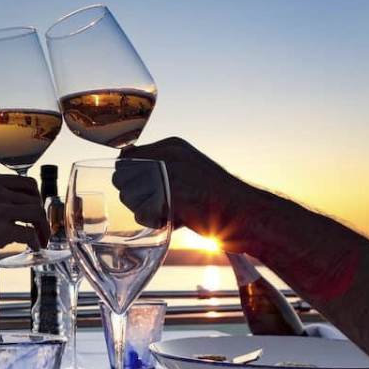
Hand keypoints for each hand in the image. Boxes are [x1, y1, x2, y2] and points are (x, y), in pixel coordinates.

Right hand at [0, 173, 49, 278]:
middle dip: (42, 215)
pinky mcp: (1, 230)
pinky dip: (35, 242)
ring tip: (40, 240)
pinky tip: (32, 248)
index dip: (37, 199)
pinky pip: (29, 234)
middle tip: (41, 229)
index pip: (27, 182)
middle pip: (35, 198)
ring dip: (43, 229)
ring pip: (37, 213)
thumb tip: (18, 215)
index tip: (37, 213)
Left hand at [119, 137, 250, 246]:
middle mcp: (167, 155)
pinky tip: (172, 219)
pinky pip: (141, 214)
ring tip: (169, 211)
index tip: (148, 190)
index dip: (130, 179)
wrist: (246, 212)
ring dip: (144, 210)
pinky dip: (153, 222)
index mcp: (171, 146)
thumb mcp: (189, 168)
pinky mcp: (170, 195)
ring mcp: (168, 173)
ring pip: (128, 196)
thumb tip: (124, 166)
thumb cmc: (218, 197)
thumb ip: (161, 165)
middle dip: (134, 195)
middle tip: (157, 204)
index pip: (126, 158)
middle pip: (121, 177)